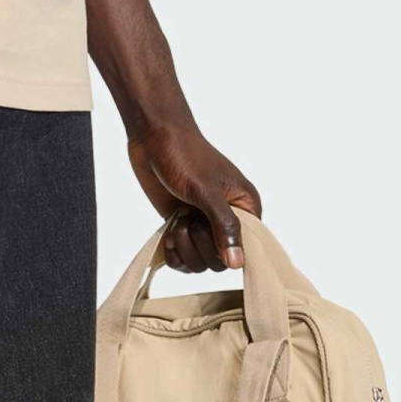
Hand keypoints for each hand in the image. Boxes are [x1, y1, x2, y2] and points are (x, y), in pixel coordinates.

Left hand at [127, 119, 260, 273]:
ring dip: (184, 247)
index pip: (246, 250)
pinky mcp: (184, 227)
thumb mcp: (207, 191)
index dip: (226, 250)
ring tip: (179, 220)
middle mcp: (228, 220)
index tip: (207, 231)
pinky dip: (174, 252)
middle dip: (199, 246)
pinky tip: (169, 233)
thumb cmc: (185, 156)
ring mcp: (204, 225)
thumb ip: (225, 227)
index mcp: (246, 208)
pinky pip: (183, 259)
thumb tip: (238, 264)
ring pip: (200, 263)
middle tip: (189, 217)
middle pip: (220, 262)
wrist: (154, 137)